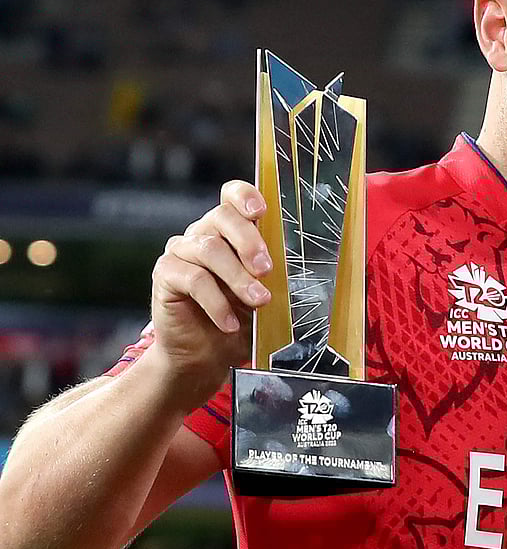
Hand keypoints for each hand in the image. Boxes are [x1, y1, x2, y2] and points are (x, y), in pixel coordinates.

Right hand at [148, 180, 272, 405]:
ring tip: (260, 301)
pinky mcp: (166, 274)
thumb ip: (272, 269)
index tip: (261, 212)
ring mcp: (181, 251)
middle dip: (249, 241)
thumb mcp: (263, 288)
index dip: (245, 196)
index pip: (232, 195)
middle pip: (221, 217)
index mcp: (230, 228)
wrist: (208, 353)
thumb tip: (298, 262)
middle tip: (268, 270)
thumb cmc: (241, 316)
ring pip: (209, 250)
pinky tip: (230, 323)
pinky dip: (216, 302)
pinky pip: (192, 279)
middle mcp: (203, 233)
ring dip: (238, 278)